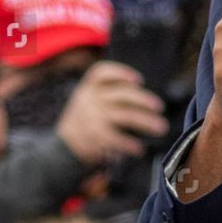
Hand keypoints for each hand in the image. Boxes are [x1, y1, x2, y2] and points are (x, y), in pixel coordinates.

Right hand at [54, 62, 168, 165]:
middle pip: (121, 94)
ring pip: (125, 116)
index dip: (120, 73)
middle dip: (144, 100)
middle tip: (160, 107)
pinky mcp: (92, 137)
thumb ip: (108, 95)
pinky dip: (129, 144)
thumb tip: (144, 96)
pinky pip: (116, 138)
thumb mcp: (89, 103)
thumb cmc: (85, 123)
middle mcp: (89, 100)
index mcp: (88, 88)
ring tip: (161, 127)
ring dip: (146, 122)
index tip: (138, 79)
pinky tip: (139, 149)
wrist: (60, 150)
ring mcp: (91, 118)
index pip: (100, 73)